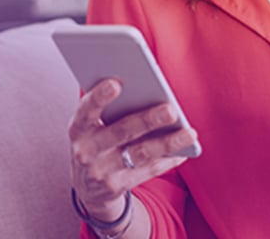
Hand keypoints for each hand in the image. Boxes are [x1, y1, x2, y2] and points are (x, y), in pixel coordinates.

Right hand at [69, 78, 197, 220]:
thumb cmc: (97, 139)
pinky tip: (186, 149)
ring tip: (190, 133)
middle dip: (148, 120)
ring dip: (168, 143)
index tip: (115, 83)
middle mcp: (87, 151)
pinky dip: (169, 159)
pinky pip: (148, 170)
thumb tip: (146, 83)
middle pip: (123, 131)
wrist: (87, 186)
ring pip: (141, 153)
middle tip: (171, 110)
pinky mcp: (117, 187)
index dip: (99, 97)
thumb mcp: (92, 124)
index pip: (86, 111)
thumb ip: (110, 106)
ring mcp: (102, 171)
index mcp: (79, 128)